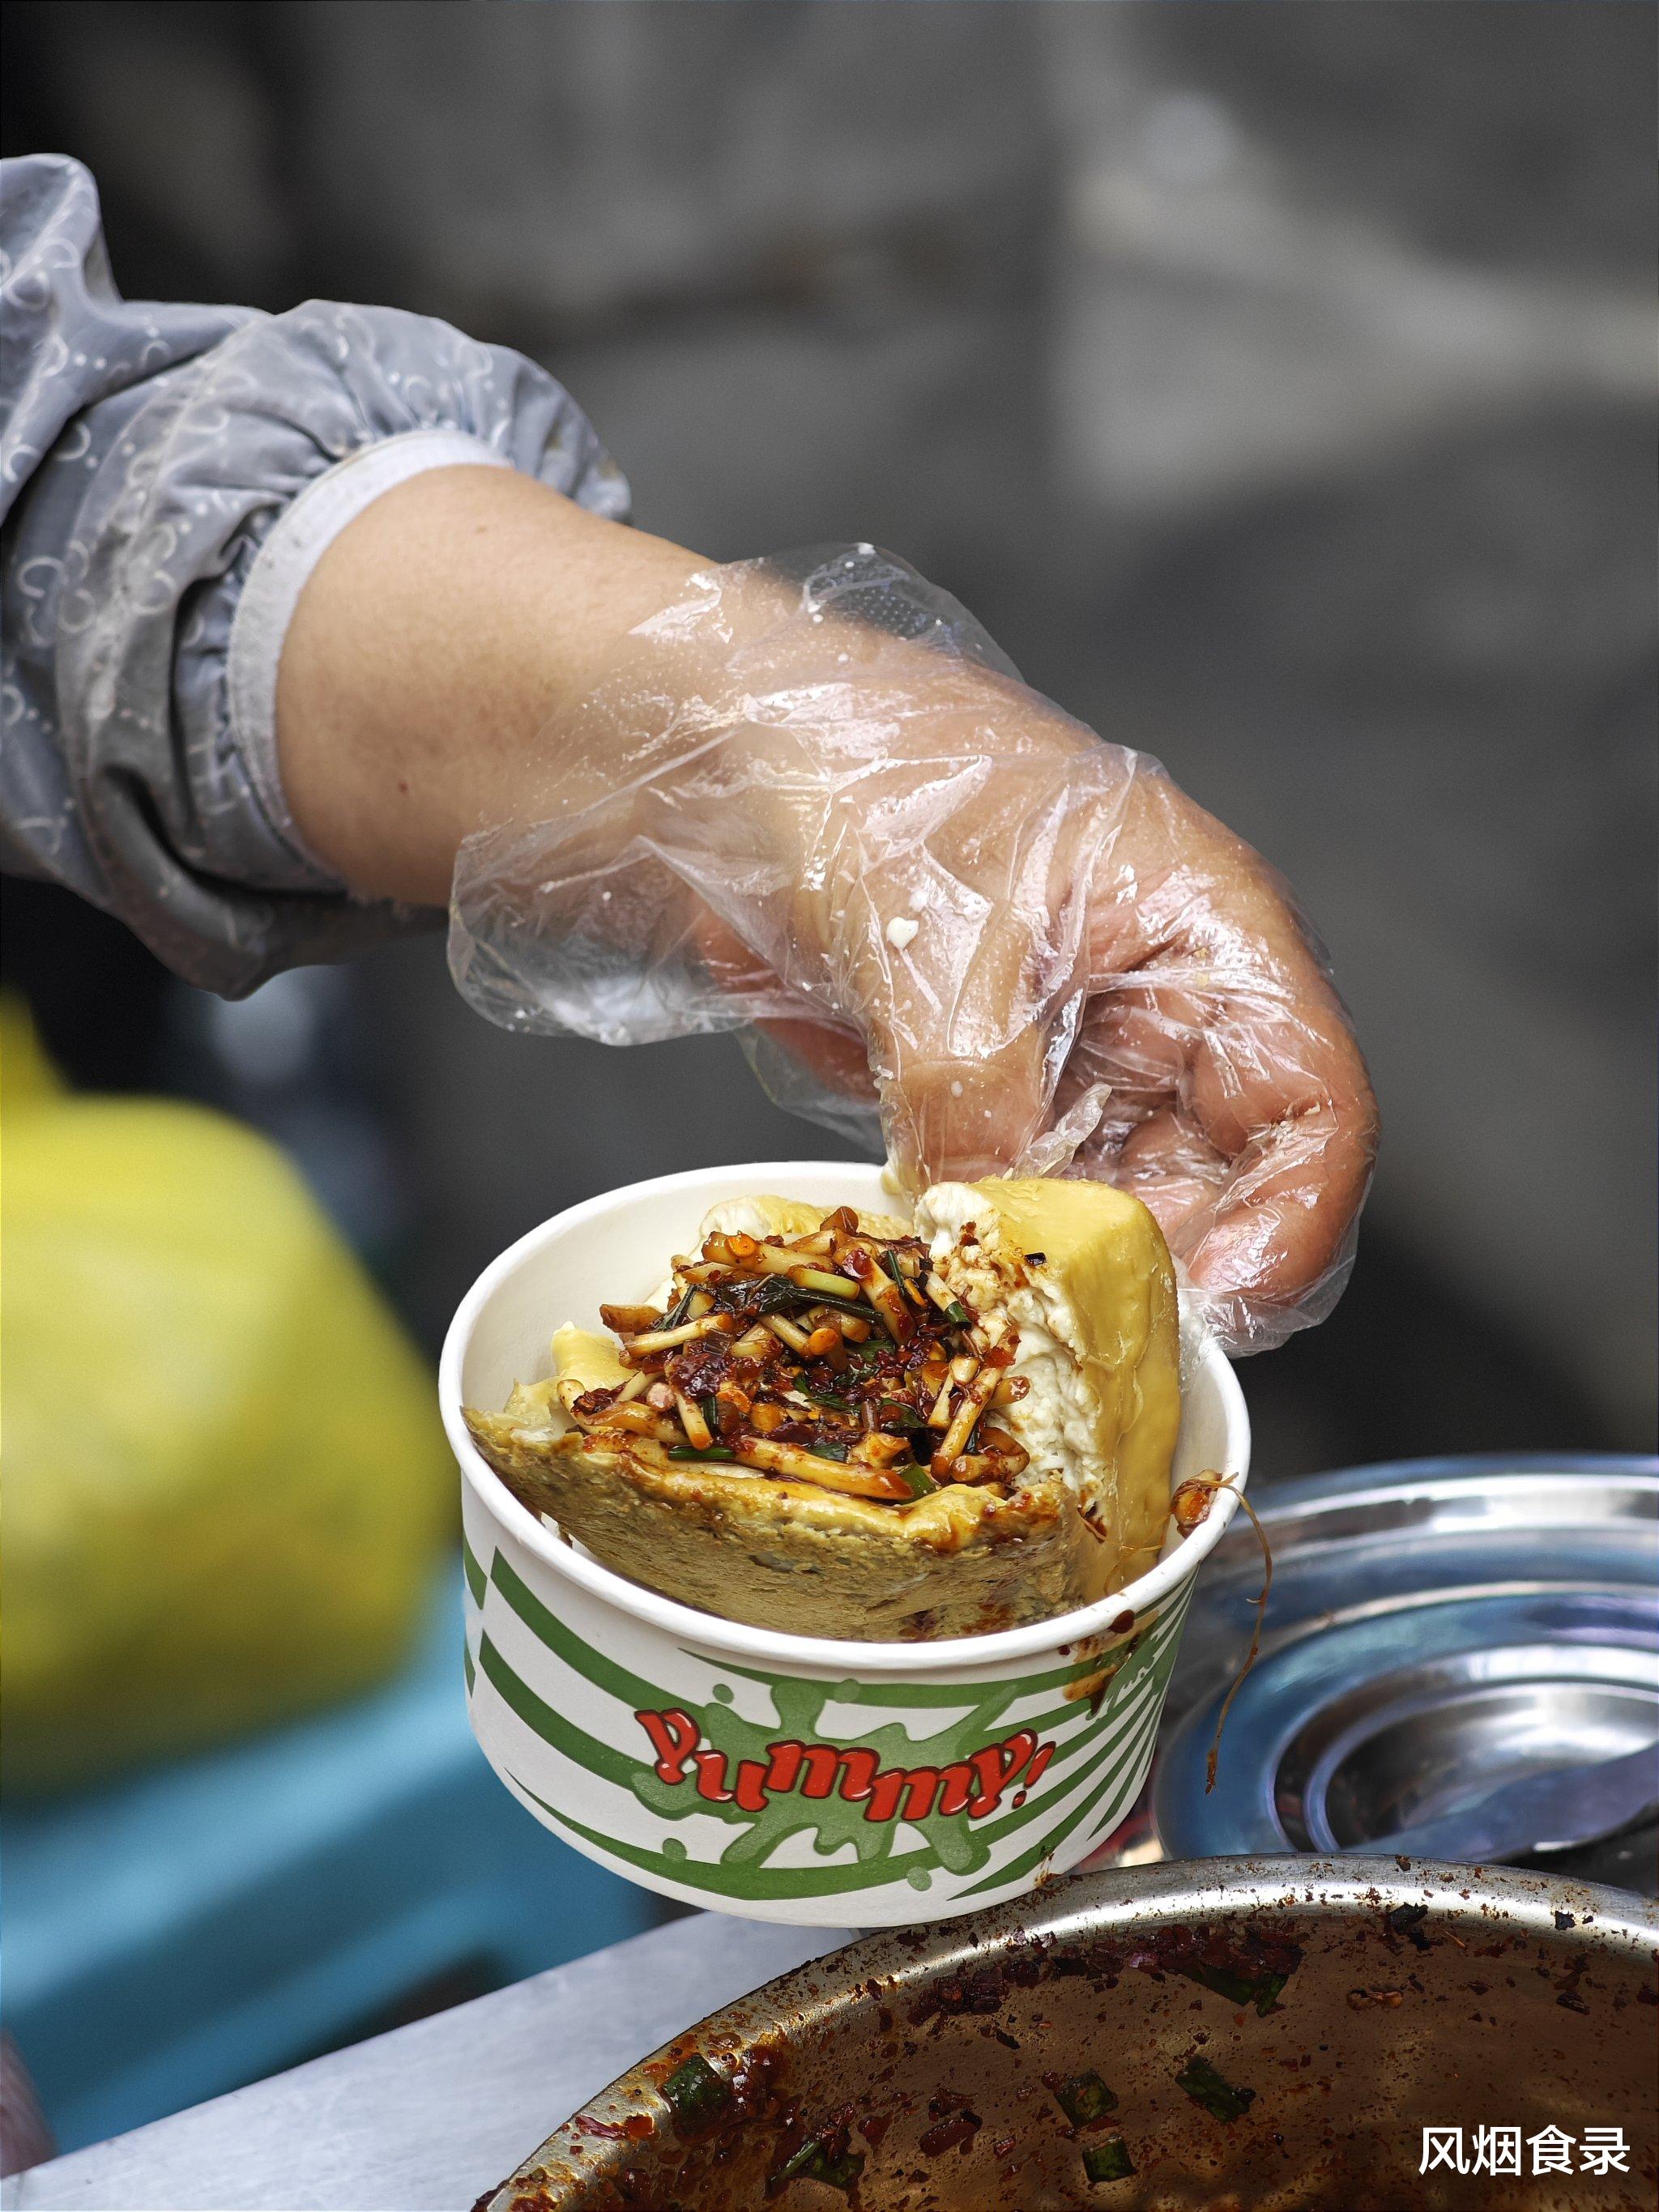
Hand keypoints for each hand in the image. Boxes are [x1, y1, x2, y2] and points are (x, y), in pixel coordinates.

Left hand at [686, 643, 1374, 1350]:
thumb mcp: (935, 933)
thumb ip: (973, 1088)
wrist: (736, 768)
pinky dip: (1000, 1257)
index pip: (1312, 1101)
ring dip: (1076, 1279)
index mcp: (1205, 932)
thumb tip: (986, 1220)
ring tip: (1007, 1324)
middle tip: (1084, 1343)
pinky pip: (1031, 1211)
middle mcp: (1165, 1012)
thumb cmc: (863, 778)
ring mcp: (1082, 1067)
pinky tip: (950, 1281)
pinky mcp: (1000, 1109)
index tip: (1219, 1311)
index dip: (1291, 1219)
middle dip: (1169, 1274)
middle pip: (1231, 1188)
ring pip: (1127, 1217)